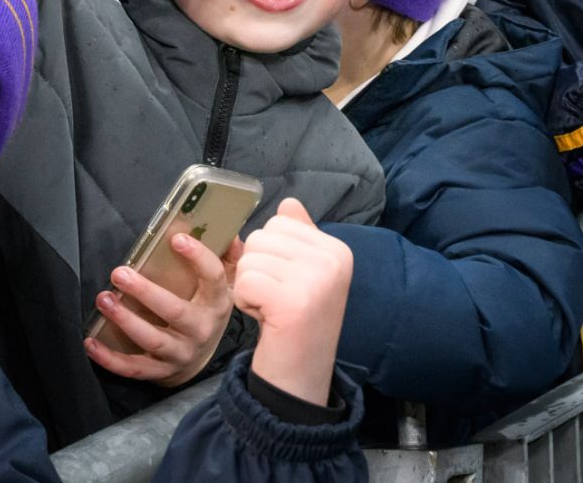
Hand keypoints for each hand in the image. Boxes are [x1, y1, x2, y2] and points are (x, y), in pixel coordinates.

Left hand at [83, 230, 241, 386]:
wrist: (202, 360)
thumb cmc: (207, 312)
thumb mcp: (226, 286)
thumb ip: (229, 259)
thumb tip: (231, 235)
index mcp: (217, 303)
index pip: (213, 277)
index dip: (198, 257)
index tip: (176, 239)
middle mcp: (201, 329)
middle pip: (175, 311)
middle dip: (145, 292)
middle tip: (119, 273)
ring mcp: (181, 352)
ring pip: (152, 339)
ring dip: (125, 320)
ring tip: (104, 299)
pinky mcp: (161, 371)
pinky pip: (134, 368)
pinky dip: (110, 359)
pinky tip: (91, 342)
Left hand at [235, 198, 352, 406]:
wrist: (301, 378)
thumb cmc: (297, 325)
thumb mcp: (306, 274)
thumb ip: (298, 237)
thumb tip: (288, 203)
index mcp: (338, 249)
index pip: (280, 222)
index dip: (271, 254)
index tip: (288, 284)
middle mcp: (333, 260)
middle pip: (260, 237)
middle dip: (257, 269)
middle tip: (278, 300)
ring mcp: (315, 280)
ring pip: (249, 258)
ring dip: (250, 287)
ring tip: (273, 310)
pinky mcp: (292, 301)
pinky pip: (245, 281)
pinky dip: (246, 303)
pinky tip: (266, 319)